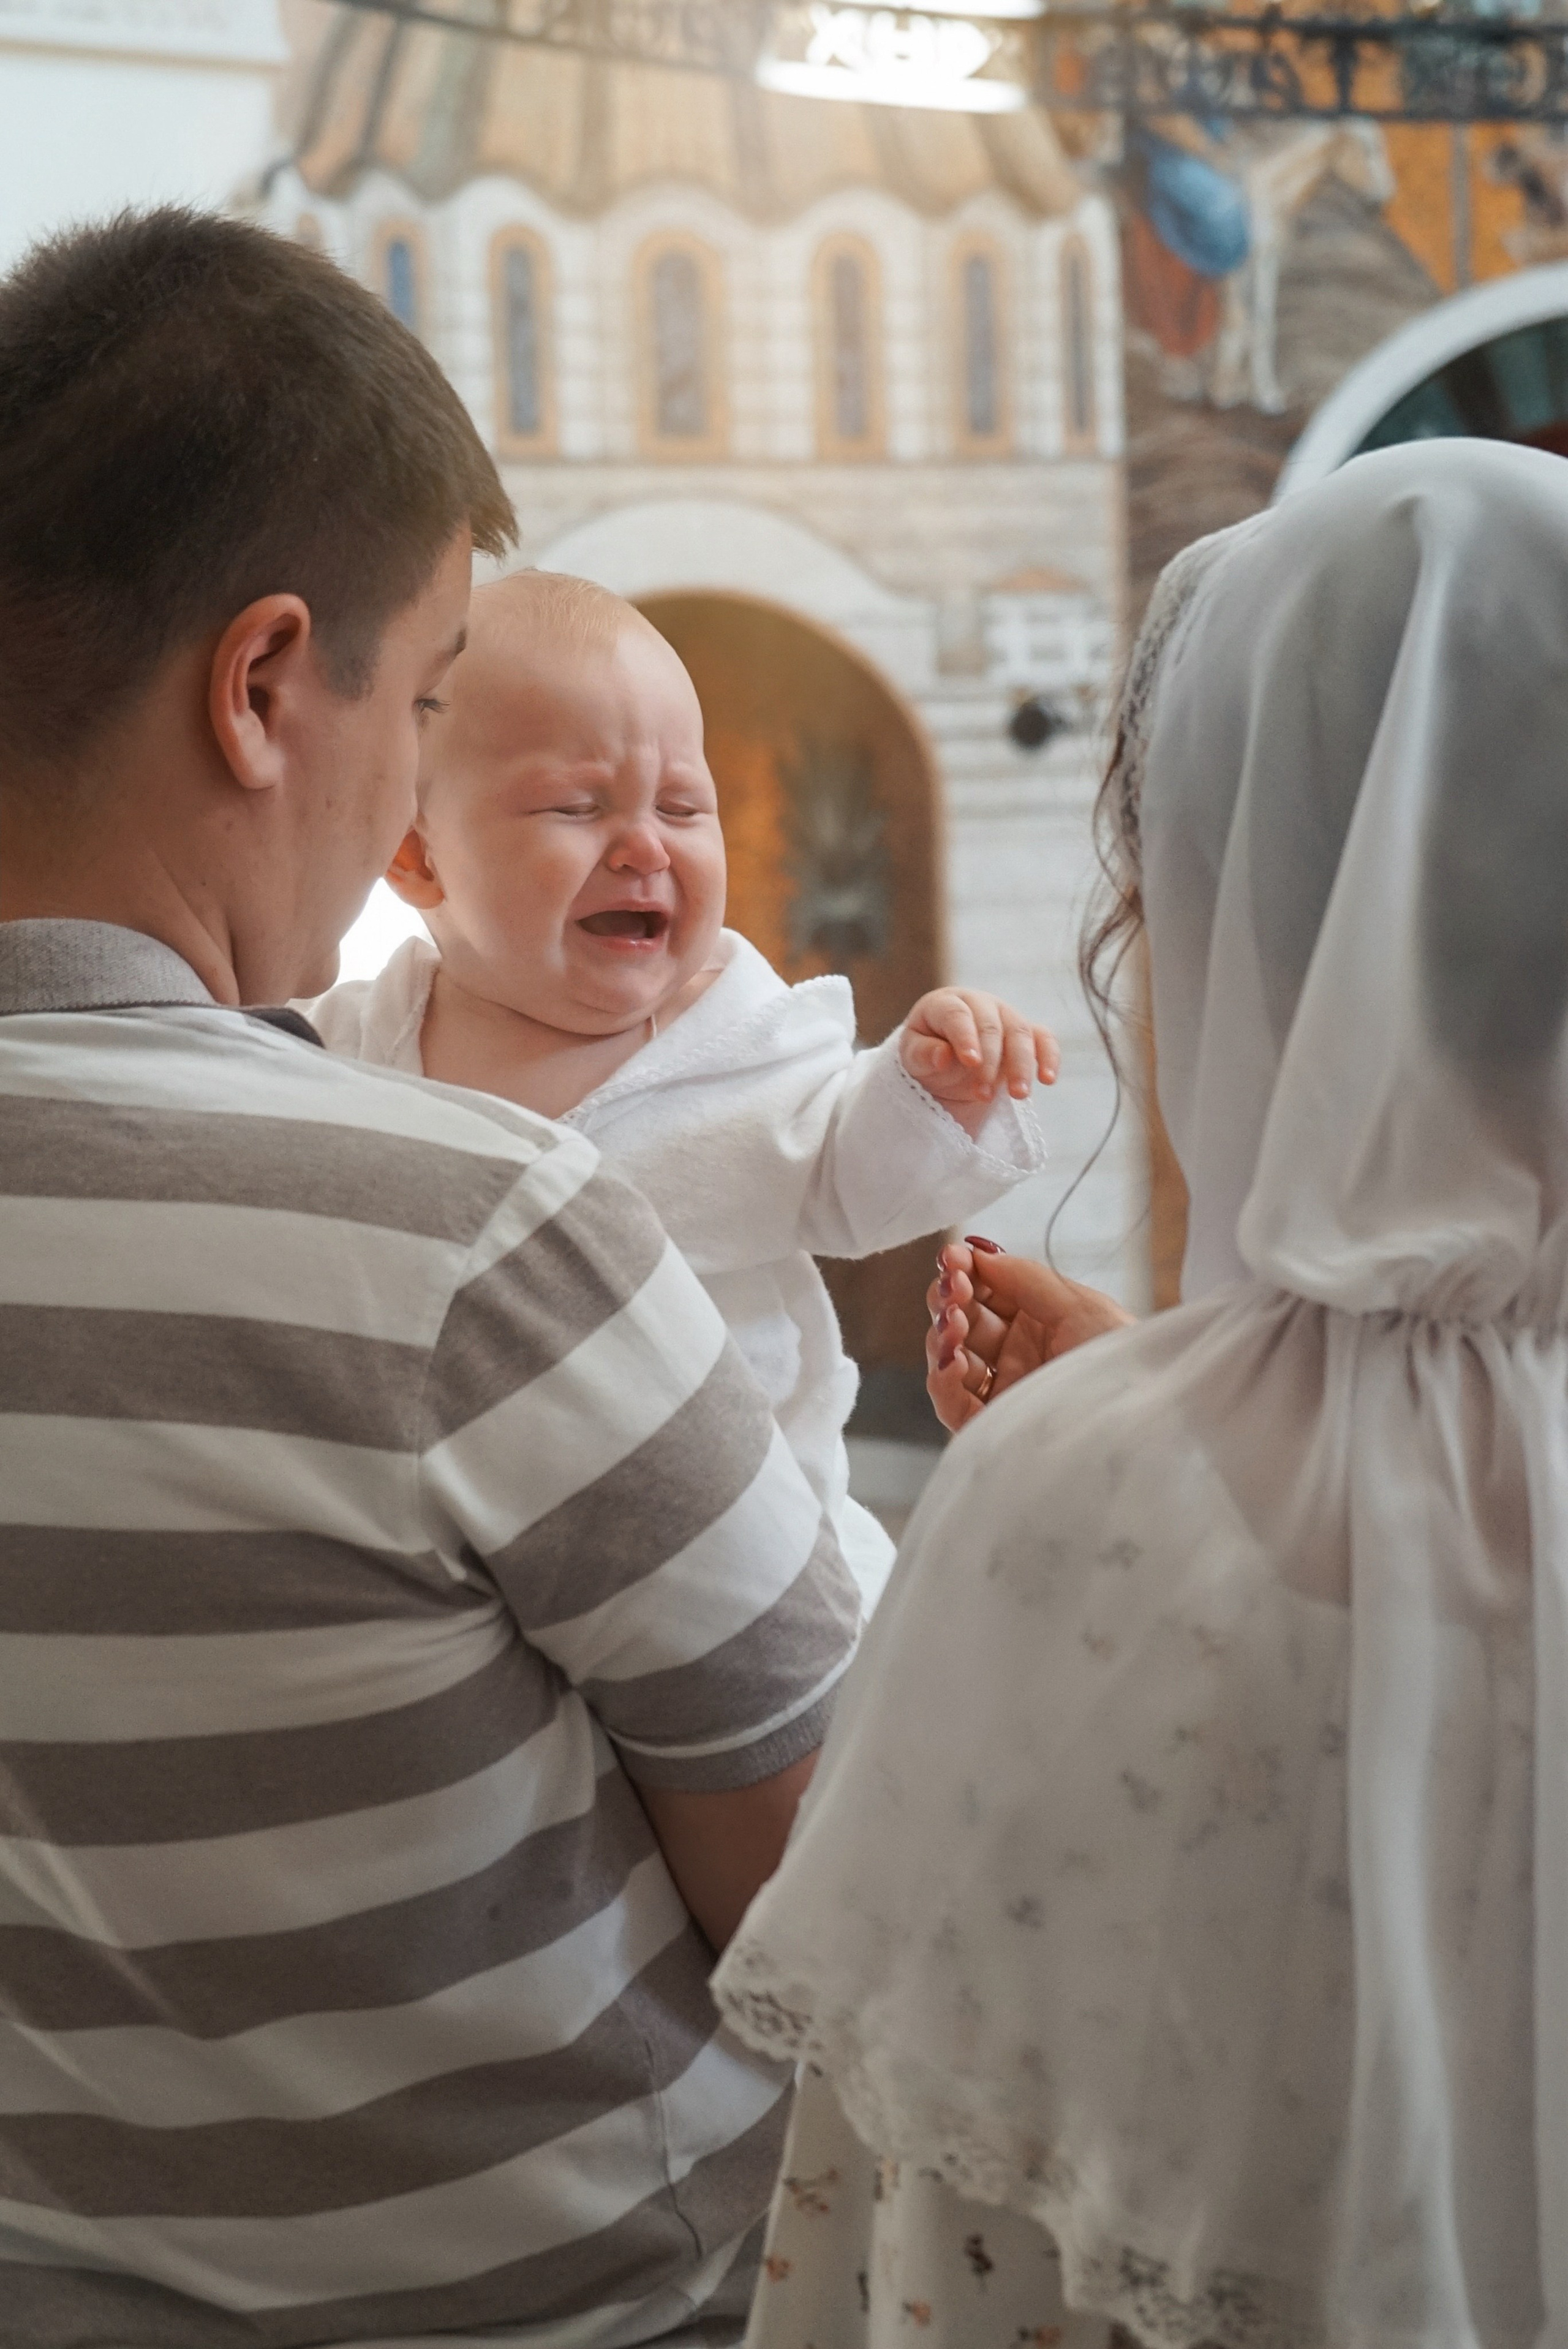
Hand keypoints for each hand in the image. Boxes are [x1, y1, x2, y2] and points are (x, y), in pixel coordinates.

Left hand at [900, 989, 1058, 1138]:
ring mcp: (1006, 1015)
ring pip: (1020, 1033)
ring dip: (1022, 1065)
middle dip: (991, 1061)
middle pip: (992, 1026)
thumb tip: (943, 1057)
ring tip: (1018, 1095)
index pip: (957, 1015)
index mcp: (947, 1003)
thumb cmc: (927, 1052)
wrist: (947, 1058)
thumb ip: (924, 1054)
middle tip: (984, 1095)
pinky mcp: (1026, 1033)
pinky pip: (1044, 1039)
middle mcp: (979, 1004)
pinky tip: (1048, 1079)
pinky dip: (1049, 1057)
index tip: (969, 1062)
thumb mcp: (913, 1057)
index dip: (965, 1036)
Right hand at [925, 1238, 1134, 1431]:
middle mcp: (1020, 1355)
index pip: (986, 1291)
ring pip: (949, 1359)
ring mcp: (1005, 1390)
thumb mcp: (1082, 1306)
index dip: (965, 1272)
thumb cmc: (1126, 1361)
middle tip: (954, 1289)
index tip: (953, 1258)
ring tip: (954, 1323)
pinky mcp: (994, 1428)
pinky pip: (952, 1405)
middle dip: (950, 1299)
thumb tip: (978, 1252)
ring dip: (943, 1335)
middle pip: (961, 1321)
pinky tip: (954, 1360)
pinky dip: (943, 1380)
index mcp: (1041, 1322)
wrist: (1144, 1418)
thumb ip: (1026, 1277)